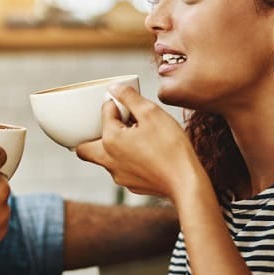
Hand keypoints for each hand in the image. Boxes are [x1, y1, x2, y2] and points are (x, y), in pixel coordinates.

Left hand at [75, 85, 198, 199]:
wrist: (187, 183)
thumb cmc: (170, 147)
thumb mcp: (151, 113)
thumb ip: (129, 98)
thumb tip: (114, 89)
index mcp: (110, 140)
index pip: (105, 113)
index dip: (117, 105)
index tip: (132, 106)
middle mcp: (109, 161)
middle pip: (86, 147)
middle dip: (95, 134)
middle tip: (117, 125)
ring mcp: (120, 176)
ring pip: (106, 159)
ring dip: (115, 146)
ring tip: (139, 138)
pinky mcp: (132, 185)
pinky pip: (123, 169)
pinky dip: (129, 160)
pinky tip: (149, 154)